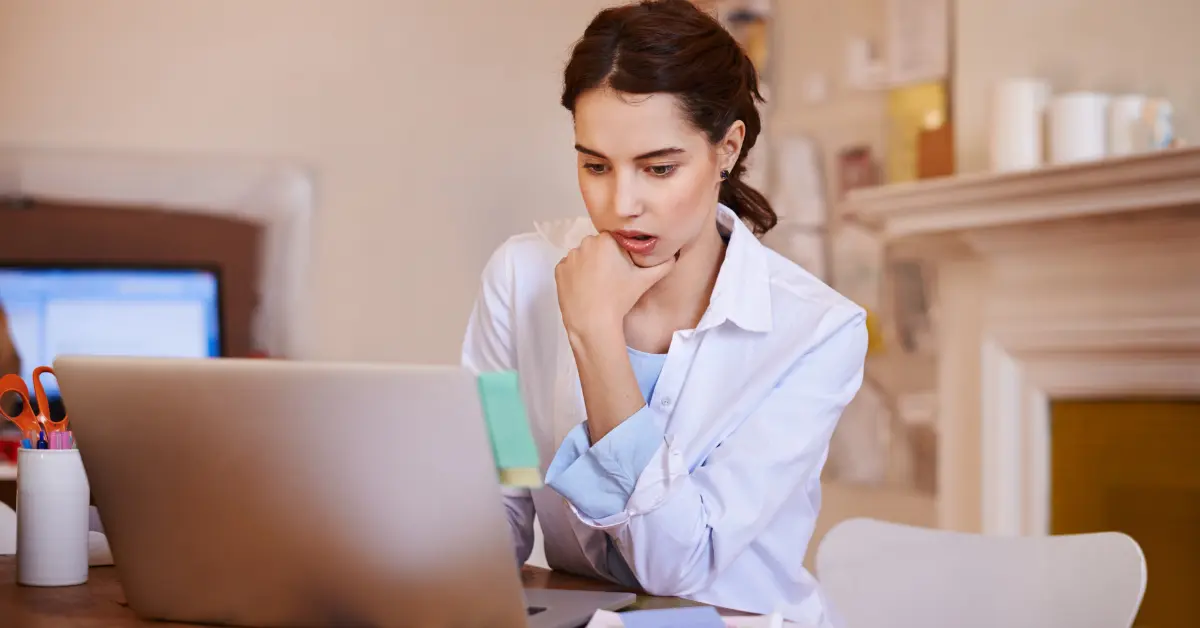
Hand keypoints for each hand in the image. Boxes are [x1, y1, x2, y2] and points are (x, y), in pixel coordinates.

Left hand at [555, 232, 674, 339]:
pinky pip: (570, 268)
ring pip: (583, 257)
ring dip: (589, 266)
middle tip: (611, 279)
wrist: (593, 322)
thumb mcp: (645, 280)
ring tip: (598, 285)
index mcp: (606, 240)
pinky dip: (576, 275)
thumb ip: (663, 264)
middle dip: (604, 258)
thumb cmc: (619, 300)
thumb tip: (675, 255)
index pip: (614, 240)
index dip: (619, 254)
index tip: (621, 269)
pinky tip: (585, 288)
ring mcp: (570, 256)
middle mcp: (585, 243)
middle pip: (597, 247)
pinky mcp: (559, 269)